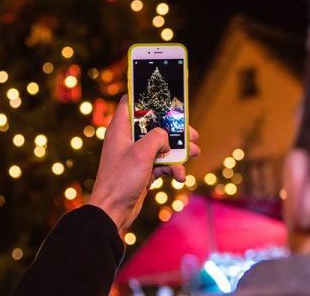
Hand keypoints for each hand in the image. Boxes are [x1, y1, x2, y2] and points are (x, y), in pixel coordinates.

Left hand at [86, 95, 199, 232]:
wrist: (112, 212)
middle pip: (154, 125)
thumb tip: (166, 138)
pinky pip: (161, 164)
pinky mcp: (142, 171)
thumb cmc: (121, 180)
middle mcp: (127, 139)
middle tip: (192, 133)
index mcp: (120, 128)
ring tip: (196, 152)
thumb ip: (157, 137)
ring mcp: (135, 155)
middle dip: (174, 129)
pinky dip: (172, 168)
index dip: (147, 97)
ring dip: (179, 150)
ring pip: (161, 145)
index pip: (131, 102)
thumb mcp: (142, 153)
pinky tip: (179, 176)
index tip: (166, 98)